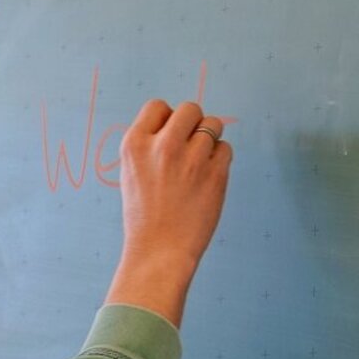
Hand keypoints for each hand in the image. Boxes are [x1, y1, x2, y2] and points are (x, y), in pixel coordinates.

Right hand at [104, 100, 231, 326]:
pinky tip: (208, 178)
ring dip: (210, 140)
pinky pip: (226, 148)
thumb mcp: (132, 173)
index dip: (167, 119)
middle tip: (190, 147)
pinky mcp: (215, 173)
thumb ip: (151, 145)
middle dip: (194, 123)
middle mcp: (163, 146)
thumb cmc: (145, 215)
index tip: (169, 138)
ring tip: (199, 164)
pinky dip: (220, 159)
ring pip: (213, 125)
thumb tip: (179, 123)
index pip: (157, 106)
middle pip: (190, 109)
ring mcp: (191, 158)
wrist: (159, 252)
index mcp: (135, 144)